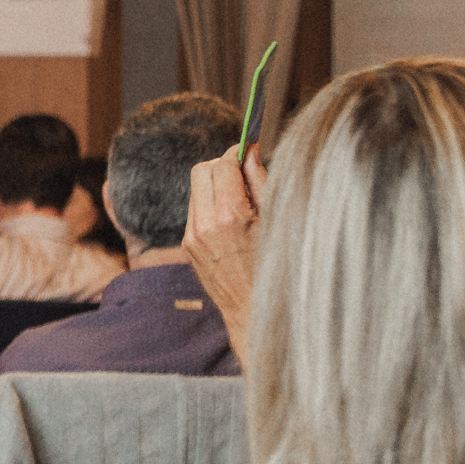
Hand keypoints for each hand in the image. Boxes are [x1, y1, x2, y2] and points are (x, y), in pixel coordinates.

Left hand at [183, 149, 268, 355]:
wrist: (254, 312)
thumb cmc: (276, 268)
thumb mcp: (278, 222)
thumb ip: (260, 183)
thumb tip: (250, 153)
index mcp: (230, 217)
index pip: (222, 164)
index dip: (237, 152)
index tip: (249, 151)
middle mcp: (204, 225)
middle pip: (201, 170)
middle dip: (222, 165)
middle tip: (244, 173)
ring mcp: (191, 237)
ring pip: (195, 189)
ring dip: (214, 185)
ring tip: (240, 199)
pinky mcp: (187, 246)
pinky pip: (194, 210)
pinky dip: (209, 205)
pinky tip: (230, 220)